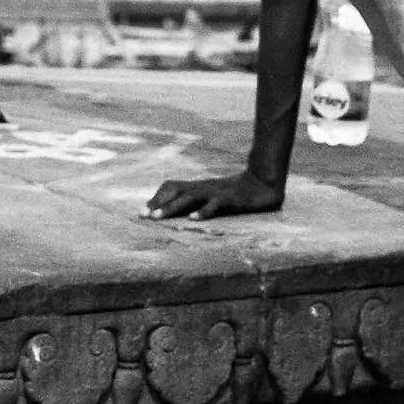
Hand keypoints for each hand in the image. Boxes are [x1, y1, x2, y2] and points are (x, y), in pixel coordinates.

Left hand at [146, 171, 282, 220]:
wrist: (261, 184)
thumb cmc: (233, 193)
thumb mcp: (210, 196)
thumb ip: (194, 201)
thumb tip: (174, 212)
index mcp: (197, 186)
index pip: (172, 186)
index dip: (157, 198)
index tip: (142, 212)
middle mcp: (203, 187)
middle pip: (176, 191)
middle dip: (159, 204)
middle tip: (143, 216)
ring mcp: (216, 192)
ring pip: (190, 197)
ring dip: (172, 207)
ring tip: (158, 217)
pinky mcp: (230, 199)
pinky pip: (214, 205)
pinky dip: (203, 212)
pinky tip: (192, 219)